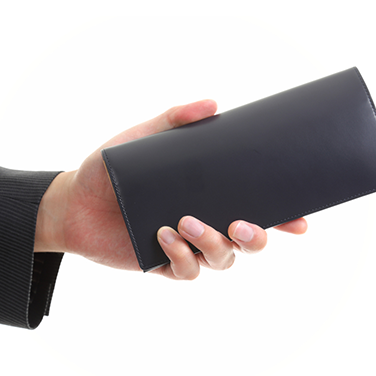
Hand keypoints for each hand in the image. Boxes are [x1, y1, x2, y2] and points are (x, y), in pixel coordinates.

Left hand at [35, 99, 306, 277]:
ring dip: (212, 243)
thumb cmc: (114, 170)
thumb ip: (175, 118)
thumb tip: (213, 103)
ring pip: (223, 260)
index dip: (282, 217)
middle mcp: (206, 224)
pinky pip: (188, 271)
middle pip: (249, 242)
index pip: (255, 208)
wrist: (75, 201)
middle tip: (241, 223)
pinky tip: (163, 234)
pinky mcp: (166, 265)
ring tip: (187, 221)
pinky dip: (180, 255)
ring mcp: (188, 247)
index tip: (300, 221)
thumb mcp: (143, 138)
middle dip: (256, 238)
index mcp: (210, 197)